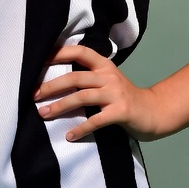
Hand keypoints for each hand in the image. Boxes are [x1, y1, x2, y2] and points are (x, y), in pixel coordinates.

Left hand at [34, 45, 163, 142]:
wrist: (155, 112)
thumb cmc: (124, 98)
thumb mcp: (108, 81)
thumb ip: (88, 77)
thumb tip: (55, 80)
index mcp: (104, 66)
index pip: (80, 51)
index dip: (60, 53)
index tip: (39, 60)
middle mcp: (109, 76)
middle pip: (75, 77)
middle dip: (52, 86)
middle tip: (33, 95)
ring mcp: (116, 94)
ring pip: (82, 96)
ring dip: (60, 106)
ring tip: (44, 114)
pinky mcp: (121, 112)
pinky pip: (97, 120)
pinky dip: (81, 128)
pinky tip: (70, 135)